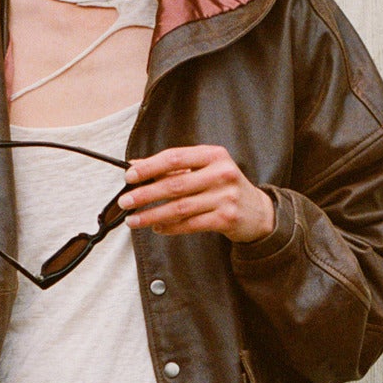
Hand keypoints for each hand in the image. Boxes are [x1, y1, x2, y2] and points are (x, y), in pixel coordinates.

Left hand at [120, 145, 276, 244]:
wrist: (257, 211)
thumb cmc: (224, 186)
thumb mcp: (205, 169)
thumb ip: (173, 168)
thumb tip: (137, 166)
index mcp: (213, 155)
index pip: (175, 158)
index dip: (149, 167)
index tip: (130, 175)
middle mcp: (221, 173)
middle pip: (174, 185)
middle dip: (145, 194)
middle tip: (125, 201)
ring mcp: (225, 197)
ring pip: (179, 208)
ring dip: (152, 215)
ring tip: (134, 219)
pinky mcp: (226, 218)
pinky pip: (190, 224)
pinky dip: (170, 227)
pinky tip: (156, 227)